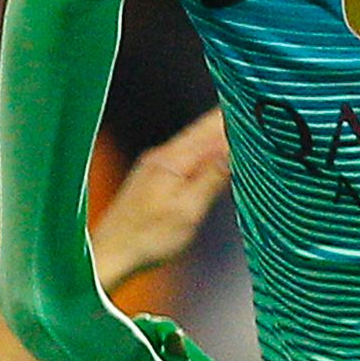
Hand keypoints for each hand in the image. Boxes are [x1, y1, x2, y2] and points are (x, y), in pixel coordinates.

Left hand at [88, 108, 232, 285]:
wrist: (109, 255)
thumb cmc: (146, 239)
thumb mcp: (187, 211)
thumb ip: (211, 178)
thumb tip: (232, 151)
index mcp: (172, 160)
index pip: (207, 129)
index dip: (230, 117)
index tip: (250, 105)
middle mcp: (161, 157)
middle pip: (199, 132)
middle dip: (224, 121)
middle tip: (249, 110)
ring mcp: (154, 168)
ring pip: (192, 144)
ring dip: (213, 136)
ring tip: (235, 127)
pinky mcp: (152, 181)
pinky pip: (183, 157)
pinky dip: (201, 152)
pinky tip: (209, 156)